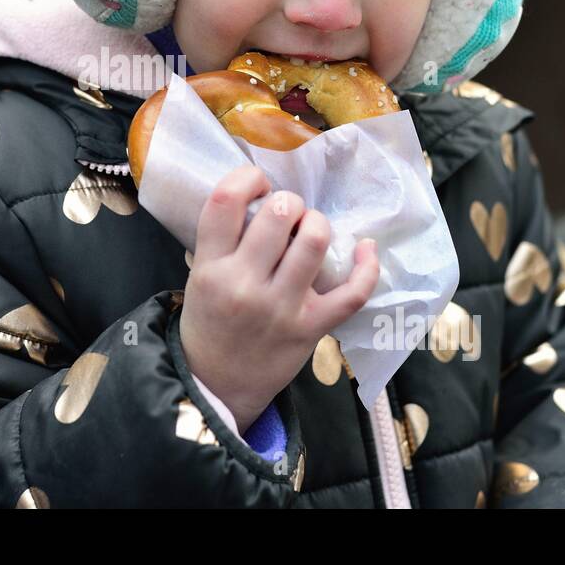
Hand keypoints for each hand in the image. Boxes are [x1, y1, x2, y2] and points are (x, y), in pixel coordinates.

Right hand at [179, 165, 379, 434]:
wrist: (215, 387)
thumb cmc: (209, 323)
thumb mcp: (198, 278)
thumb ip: (223, 242)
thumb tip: (263, 199)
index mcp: (210, 267)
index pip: (225, 201)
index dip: (247, 178)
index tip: (257, 183)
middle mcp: (244, 284)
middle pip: (279, 214)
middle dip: (289, 203)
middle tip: (288, 214)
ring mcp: (281, 308)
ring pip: (315, 241)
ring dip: (318, 223)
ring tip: (311, 229)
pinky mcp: (311, 329)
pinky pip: (352, 292)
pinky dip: (366, 266)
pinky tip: (364, 248)